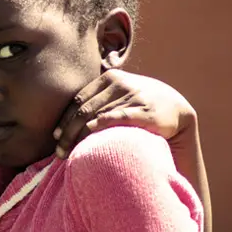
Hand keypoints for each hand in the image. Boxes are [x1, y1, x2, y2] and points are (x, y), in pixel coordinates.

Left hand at [54, 70, 196, 157]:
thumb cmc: (139, 105)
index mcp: (109, 78)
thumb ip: (96, 100)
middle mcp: (120, 84)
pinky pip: (117, 117)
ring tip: (69, 153)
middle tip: (58, 152)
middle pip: (83, 110)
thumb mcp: (119, 95)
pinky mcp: (145, 110)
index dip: (63, 120)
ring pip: (96, 116)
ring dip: (79, 137)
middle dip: (67, 133)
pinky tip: (89, 133)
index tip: (54, 137)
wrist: (177, 109)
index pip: (78, 100)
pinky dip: (101, 124)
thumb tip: (63, 124)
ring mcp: (133, 95)